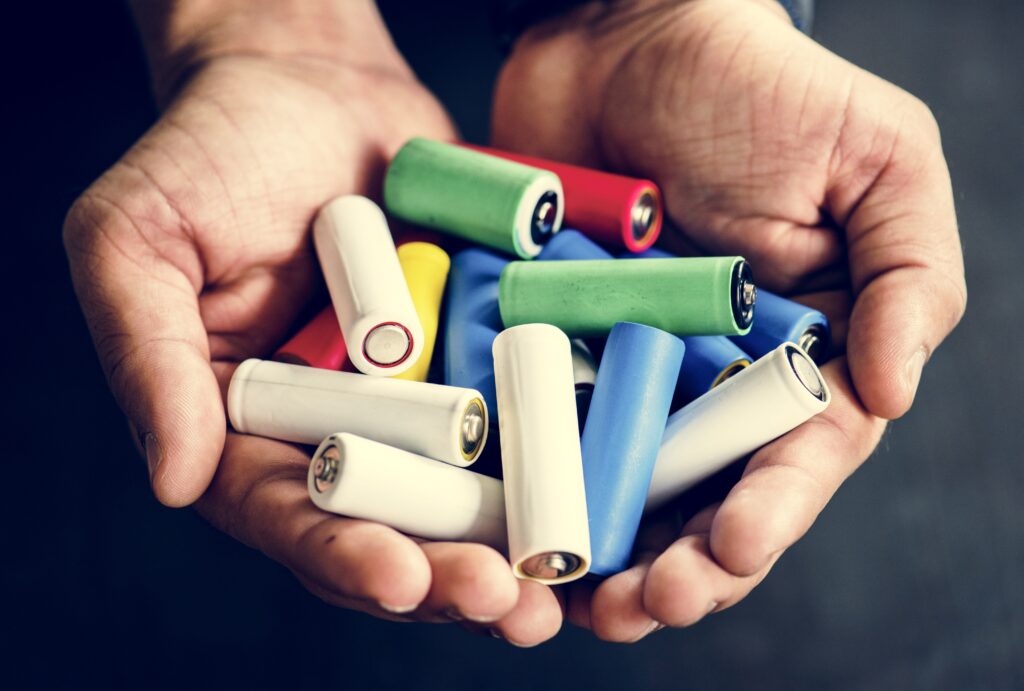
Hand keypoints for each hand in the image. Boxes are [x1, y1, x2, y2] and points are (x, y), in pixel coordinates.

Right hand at [65, 3, 557, 641]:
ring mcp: (418, 396)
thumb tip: (175, 482)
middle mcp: (340, 428)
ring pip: (468, 489)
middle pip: (394, 523)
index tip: (399, 577)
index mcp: (249, 426)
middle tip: (503, 601)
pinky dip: (561, 454)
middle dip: (446, 573)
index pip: (290, 515)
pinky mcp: (478, 353)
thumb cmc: (209, 150)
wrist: (313, 80)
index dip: (343, 555)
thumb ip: (145, 358)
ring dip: (513, 540)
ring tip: (561, 579)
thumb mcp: (138, 239)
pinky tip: (604, 490)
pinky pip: (523, 411)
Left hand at [492, 0, 964, 639]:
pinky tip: (501, 529)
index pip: (793, 460)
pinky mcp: (545, 346)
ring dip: (593, 552)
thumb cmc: (758, 87)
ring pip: (611, 486)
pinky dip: (521, 483)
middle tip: (635, 608)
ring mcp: (621, 368)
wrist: (623, 33)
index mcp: (798, 352)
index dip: (767, 515)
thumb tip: (892, 393)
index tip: (727, 547)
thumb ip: (911, 276)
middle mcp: (708, 378)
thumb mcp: (876, 162)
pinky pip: (532, 427)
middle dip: (674, 565)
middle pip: (695, 496)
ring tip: (567, 600)